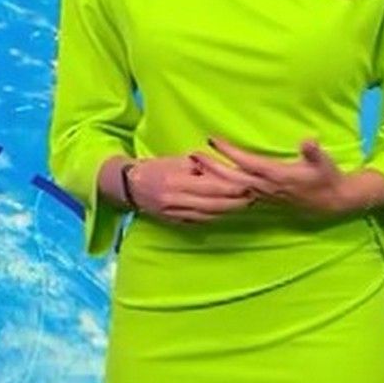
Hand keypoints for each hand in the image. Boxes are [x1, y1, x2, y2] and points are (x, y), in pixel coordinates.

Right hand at [103, 155, 257, 224]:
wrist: (130, 186)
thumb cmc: (156, 167)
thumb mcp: (177, 161)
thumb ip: (200, 167)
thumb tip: (224, 170)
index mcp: (176, 181)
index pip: (210, 187)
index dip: (231, 188)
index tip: (248, 185)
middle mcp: (175, 200)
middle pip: (212, 204)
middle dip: (235, 202)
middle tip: (254, 198)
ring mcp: (174, 213)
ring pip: (208, 215)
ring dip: (228, 211)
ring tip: (244, 205)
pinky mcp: (174, 221)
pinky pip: (199, 220)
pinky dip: (215, 216)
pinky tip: (226, 212)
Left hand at [192, 136, 352, 217]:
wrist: (331, 202)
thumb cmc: (326, 177)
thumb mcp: (324, 162)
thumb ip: (314, 152)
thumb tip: (309, 141)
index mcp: (277, 175)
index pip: (247, 162)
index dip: (229, 152)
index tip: (213, 140)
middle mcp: (265, 187)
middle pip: (232, 177)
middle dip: (211, 166)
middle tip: (192, 154)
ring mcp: (262, 195)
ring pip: (231, 188)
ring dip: (213, 178)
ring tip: (194, 167)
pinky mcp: (262, 199)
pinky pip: (236, 194)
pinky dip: (221, 189)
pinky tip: (209, 184)